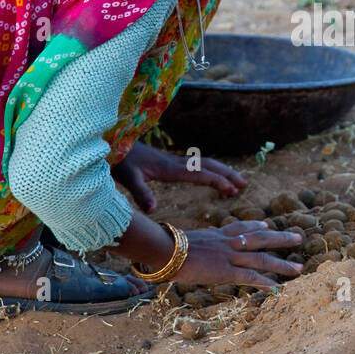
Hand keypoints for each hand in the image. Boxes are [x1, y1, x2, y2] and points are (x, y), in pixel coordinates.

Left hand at [112, 142, 246, 212]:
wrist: (110, 143)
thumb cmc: (118, 161)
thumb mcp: (128, 178)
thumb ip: (140, 193)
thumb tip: (152, 210)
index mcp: (169, 169)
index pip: (199, 175)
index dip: (217, 181)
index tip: (232, 189)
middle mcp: (174, 163)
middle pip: (207, 166)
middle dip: (227, 174)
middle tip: (244, 184)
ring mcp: (172, 161)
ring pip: (203, 164)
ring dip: (221, 171)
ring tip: (235, 181)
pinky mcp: (167, 162)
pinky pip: (195, 165)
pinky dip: (208, 170)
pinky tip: (209, 176)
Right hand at [174, 220, 301, 288]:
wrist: (165, 249)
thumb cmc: (164, 246)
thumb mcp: (181, 241)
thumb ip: (189, 245)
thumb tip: (179, 250)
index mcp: (216, 234)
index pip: (239, 227)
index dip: (254, 225)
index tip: (266, 224)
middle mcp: (227, 243)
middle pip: (259, 238)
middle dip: (280, 238)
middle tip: (298, 238)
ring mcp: (228, 256)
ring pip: (261, 259)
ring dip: (282, 265)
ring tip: (299, 269)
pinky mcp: (226, 271)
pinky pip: (250, 277)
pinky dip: (265, 283)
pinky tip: (277, 288)